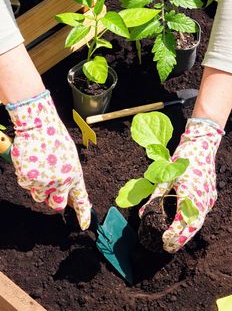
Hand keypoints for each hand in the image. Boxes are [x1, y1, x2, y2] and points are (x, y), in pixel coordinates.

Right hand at [6, 90, 90, 229]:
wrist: (39, 126)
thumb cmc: (56, 141)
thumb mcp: (69, 159)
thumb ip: (69, 177)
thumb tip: (66, 193)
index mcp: (75, 175)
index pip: (81, 199)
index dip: (83, 214)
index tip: (84, 226)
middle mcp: (61, 182)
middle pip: (57, 205)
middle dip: (54, 201)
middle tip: (51, 187)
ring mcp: (44, 181)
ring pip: (39, 197)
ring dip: (39, 188)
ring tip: (41, 168)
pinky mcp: (28, 179)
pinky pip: (26, 186)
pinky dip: (27, 178)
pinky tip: (31, 164)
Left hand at [139, 118, 223, 252]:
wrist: (203, 145)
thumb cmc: (182, 159)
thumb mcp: (166, 176)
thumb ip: (156, 196)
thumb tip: (143, 214)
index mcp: (190, 193)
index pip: (183, 221)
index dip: (174, 234)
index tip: (164, 241)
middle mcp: (202, 198)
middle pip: (193, 226)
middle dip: (181, 239)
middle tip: (168, 248)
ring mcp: (209, 197)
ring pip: (199, 221)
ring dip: (188, 232)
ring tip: (176, 241)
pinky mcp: (211, 195)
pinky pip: (203, 213)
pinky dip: (194, 221)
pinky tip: (185, 224)